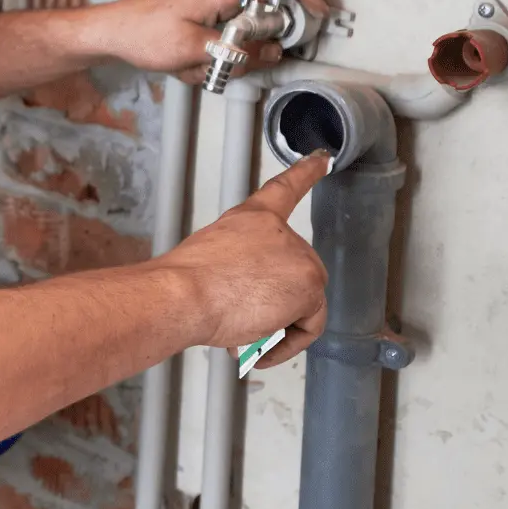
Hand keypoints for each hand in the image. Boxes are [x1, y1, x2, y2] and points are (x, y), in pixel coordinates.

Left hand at [100, 0, 330, 83]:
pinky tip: (182, 66)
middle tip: (228, 63)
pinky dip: (204, 60)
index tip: (321, 12)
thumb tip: (272, 53)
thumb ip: (239, 51)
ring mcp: (206, 5)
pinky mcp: (196, 19)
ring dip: (219, 59)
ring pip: (237, 37)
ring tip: (191, 66)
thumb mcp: (194, 49)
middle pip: (259, 18)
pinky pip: (217, 42)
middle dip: (246, 49)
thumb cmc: (142, 33)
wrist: (107, 32)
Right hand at [160, 153, 328, 368]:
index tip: (322, 159)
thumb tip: (244, 301)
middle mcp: (282, 233)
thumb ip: (238, 268)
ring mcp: (300, 258)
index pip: (285, 189)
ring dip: (275, 328)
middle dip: (273, 305)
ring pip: (302, 305)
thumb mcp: (210, 258)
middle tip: (240, 321)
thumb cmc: (184, 281)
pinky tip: (261, 350)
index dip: (306, 171)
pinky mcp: (309, 287)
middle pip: (296, 274)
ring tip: (242, 334)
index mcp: (253, 218)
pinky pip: (308, 328)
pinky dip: (287, 344)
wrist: (184, 294)